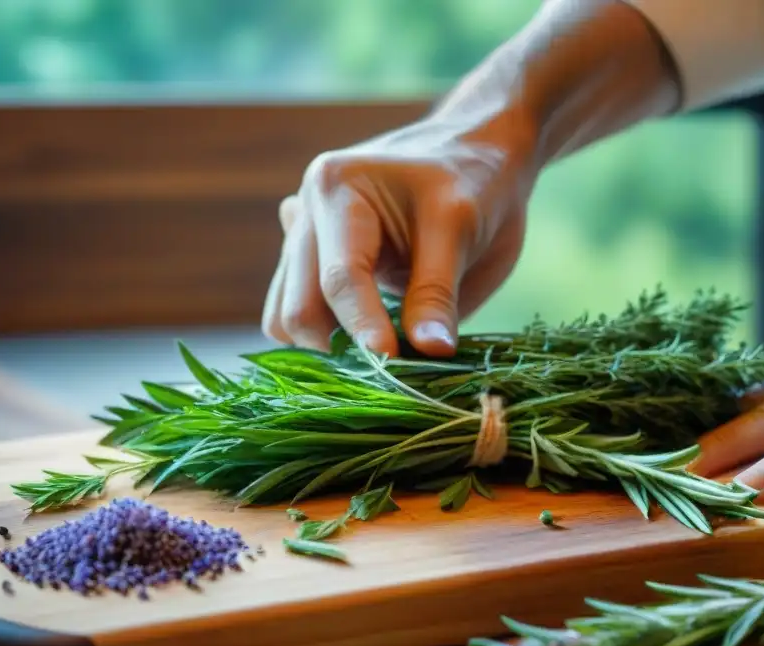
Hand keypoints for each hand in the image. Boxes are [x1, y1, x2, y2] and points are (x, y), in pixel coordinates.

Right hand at [262, 110, 536, 357]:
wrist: (477, 155)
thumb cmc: (474, 181)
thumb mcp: (462, 229)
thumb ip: (438, 293)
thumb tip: (429, 352)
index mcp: (337, 190)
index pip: (340, 278)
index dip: (365, 327)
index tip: (392, 363)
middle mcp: (307, 213)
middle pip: (297, 307)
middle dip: (339, 346)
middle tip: (393, 371)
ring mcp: (305, 241)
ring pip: (285, 316)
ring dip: (327, 346)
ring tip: (385, 354)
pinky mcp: (315, 266)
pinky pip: (299, 313)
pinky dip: (327, 337)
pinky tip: (372, 336)